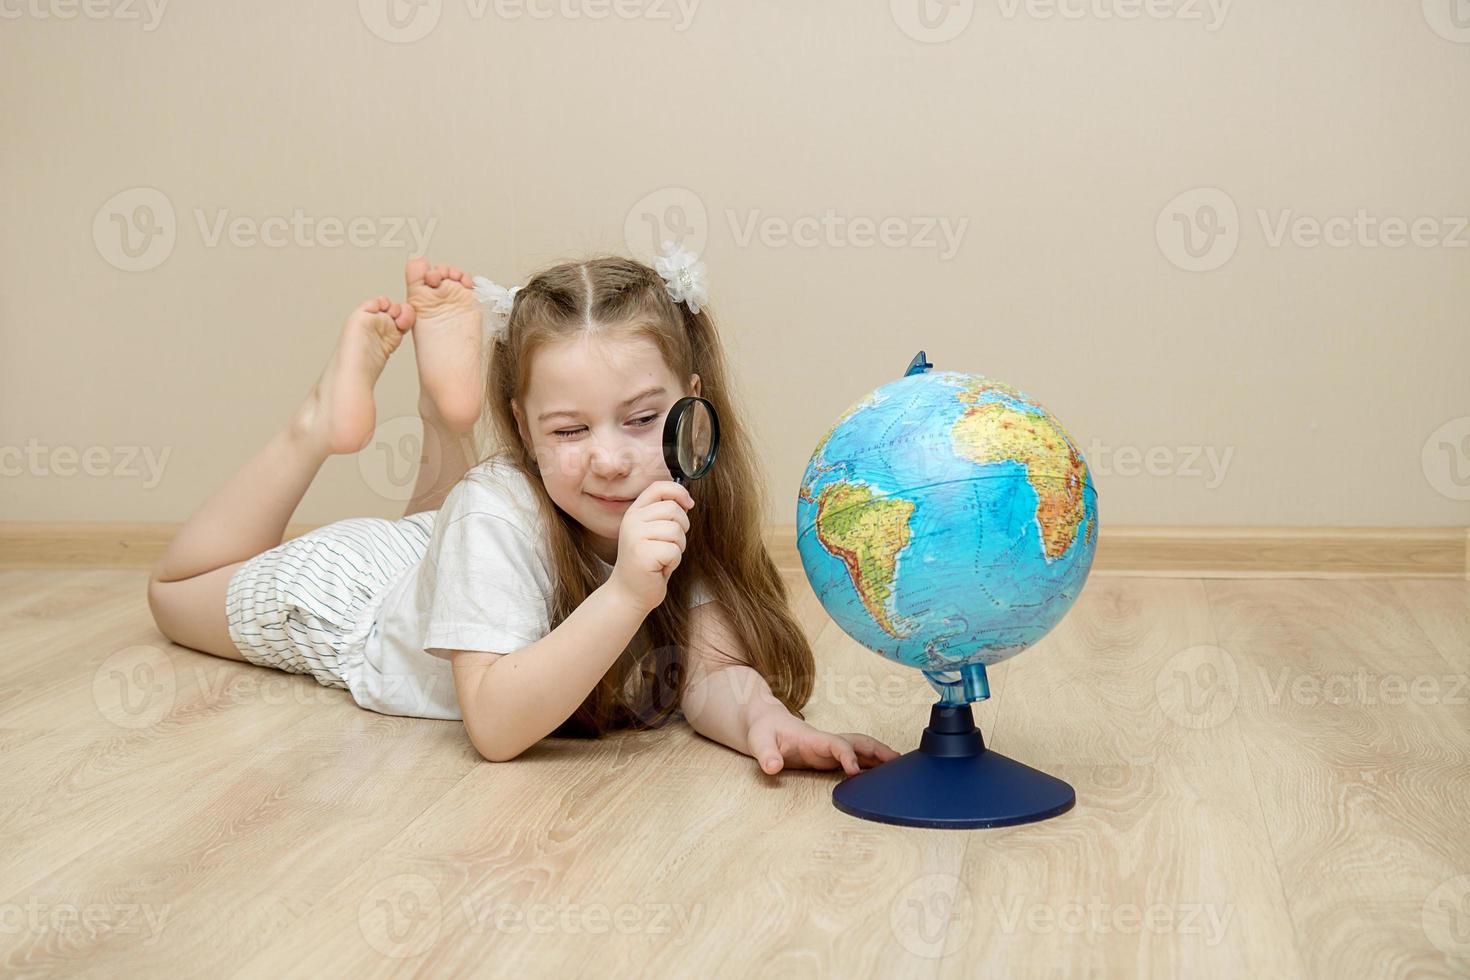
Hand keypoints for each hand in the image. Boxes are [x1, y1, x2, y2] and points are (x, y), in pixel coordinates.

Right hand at [608, 480, 693, 612]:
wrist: (630, 592)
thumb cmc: (648, 563)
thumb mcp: (654, 532)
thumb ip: (665, 514)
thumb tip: (686, 501)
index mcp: (634, 512)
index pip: (658, 487)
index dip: (679, 492)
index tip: (688, 504)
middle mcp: (632, 521)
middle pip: (673, 509)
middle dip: (682, 528)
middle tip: (670, 545)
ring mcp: (635, 537)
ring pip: (676, 530)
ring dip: (678, 547)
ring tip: (663, 557)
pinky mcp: (642, 554)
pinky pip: (674, 551)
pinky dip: (673, 562)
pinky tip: (660, 568)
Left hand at [746, 711, 899, 776]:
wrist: (764, 720)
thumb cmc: (763, 730)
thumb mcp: (759, 742)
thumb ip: (766, 754)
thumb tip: (772, 767)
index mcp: (813, 738)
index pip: (837, 744)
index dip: (847, 755)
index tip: (855, 771)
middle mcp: (826, 741)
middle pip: (859, 742)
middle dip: (878, 751)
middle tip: (899, 764)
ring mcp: (829, 748)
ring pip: (860, 748)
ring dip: (879, 756)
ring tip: (901, 769)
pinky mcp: (828, 755)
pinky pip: (855, 757)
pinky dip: (870, 763)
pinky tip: (881, 775)